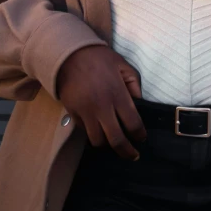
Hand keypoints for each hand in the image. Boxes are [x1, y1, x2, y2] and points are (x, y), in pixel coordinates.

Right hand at [56, 44, 146, 160]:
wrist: (68, 55)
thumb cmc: (99, 58)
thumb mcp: (122, 64)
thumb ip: (134, 82)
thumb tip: (139, 102)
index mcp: (117, 93)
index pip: (133, 123)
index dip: (139, 135)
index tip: (142, 138)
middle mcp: (102, 107)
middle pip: (116, 140)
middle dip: (127, 151)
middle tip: (133, 155)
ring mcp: (86, 112)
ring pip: (98, 140)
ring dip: (107, 143)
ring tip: (114, 141)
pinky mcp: (73, 114)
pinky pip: (85, 131)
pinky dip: (92, 132)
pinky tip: (98, 127)